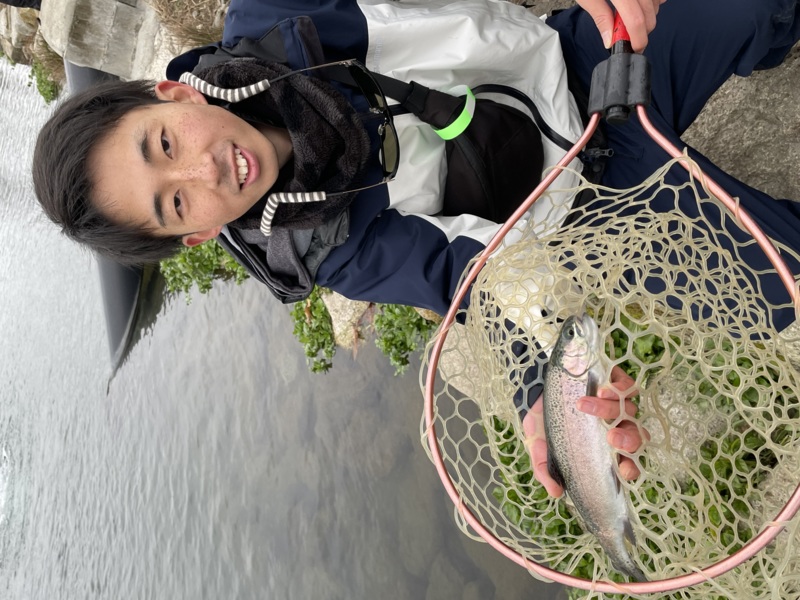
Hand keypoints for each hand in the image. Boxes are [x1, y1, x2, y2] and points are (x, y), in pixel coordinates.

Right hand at [522, 366, 646, 497]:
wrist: (535, 390)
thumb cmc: (543, 422)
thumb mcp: (540, 447)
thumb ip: (546, 469)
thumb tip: (556, 492)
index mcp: (604, 448)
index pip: (627, 462)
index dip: (631, 468)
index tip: (623, 471)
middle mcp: (616, 427)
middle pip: (635, 437)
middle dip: (628, 439)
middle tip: (611, 437)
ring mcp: (618, 404)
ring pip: (629, 412)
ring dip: (612, 410)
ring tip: (588, 405)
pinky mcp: (614, 382)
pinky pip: (627, 388)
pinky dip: (619, 390)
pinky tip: (602, 391)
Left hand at [576, 0, 666, 52]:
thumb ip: (600, 17)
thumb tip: (610, 40)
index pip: (635, 19)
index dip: (638, 38)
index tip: (635, 48)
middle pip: (650, 13)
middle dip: (643, 30)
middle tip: (630, 36)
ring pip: (657, 3)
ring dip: (648, 14)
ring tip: (632, 16)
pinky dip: (654, 0)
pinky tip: (640, 3)